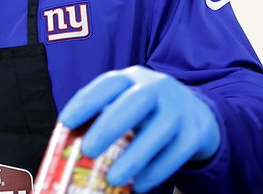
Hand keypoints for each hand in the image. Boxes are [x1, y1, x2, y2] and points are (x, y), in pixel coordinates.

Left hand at [58, 65, 219, 191]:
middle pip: (135, 102)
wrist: (195, 113)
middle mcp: (158, 87)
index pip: (108, 84)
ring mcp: (180, 108)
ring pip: (160, 130)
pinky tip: (139, 185)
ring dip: (134, 157)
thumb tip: (68, 144)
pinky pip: (177, 152)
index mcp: (132, 78)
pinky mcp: (196, 132)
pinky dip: (156, 171)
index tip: (66, 122)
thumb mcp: (125, 104)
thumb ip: (101, 116)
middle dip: (109, 126)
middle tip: (88, 151)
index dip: (86, 101)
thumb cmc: (145, 112)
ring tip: (112, 178)